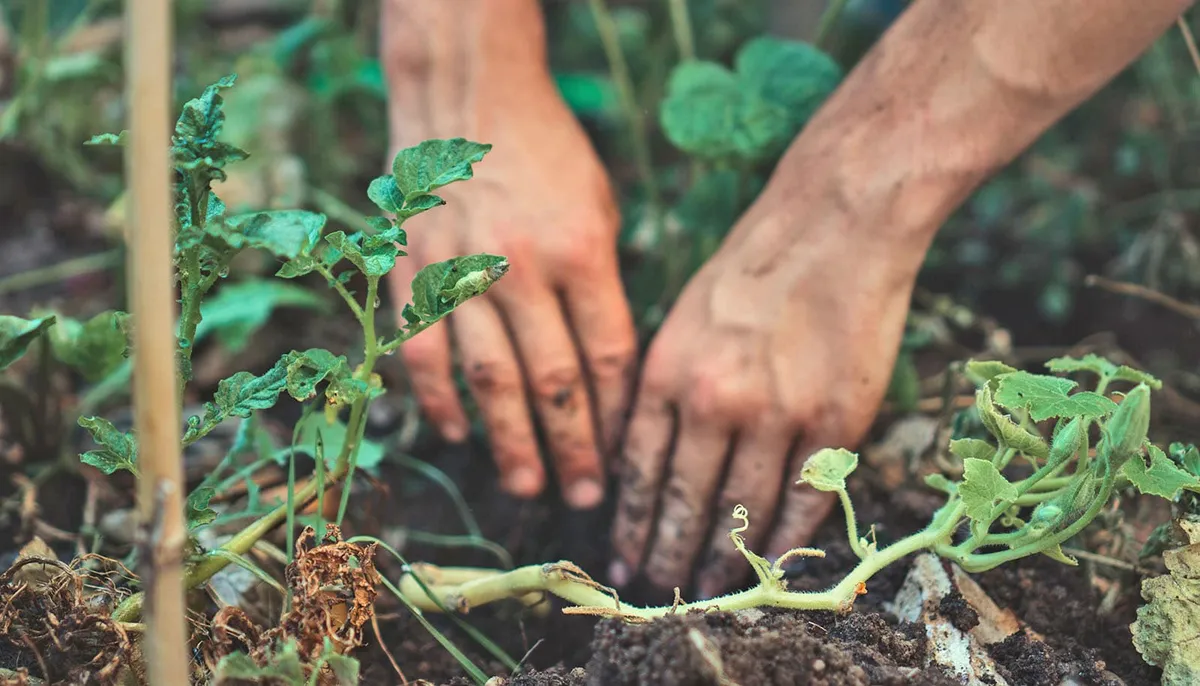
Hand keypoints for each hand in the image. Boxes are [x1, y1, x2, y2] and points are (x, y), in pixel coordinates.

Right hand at [385, 76, 636, 509]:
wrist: (467, 101)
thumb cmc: (548, 157)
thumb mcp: (600, 208)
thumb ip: (605, 285)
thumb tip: (609, 371)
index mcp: (582, 251)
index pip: (607, 356)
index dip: (617, 416)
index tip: (625, 456)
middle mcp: (522, 267)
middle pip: (553, 381)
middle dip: (573, 448)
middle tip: (585, 499)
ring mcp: (462, 273)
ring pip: (489, 379)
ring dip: (510, 442)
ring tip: (528, 487)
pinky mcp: (415, 274)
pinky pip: (426, 352)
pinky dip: (441, 400)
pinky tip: (460, 436)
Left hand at [608, 165, 934, 597]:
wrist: (835, 222)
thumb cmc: (753, 264)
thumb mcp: (682, 317)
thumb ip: (662, 387)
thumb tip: (640, 457)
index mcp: (667, 371)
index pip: (639, 470)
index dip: (632, 523)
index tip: (624, 556)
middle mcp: (714, 400)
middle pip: (684, 501)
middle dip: (668, 553)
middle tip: (659, 588)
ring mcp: (777, 414)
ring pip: (742, 511)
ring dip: (723, 558)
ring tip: (708, 587)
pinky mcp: (834, 421)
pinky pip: (803, 500)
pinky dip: (785, 540)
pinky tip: (770, 564)